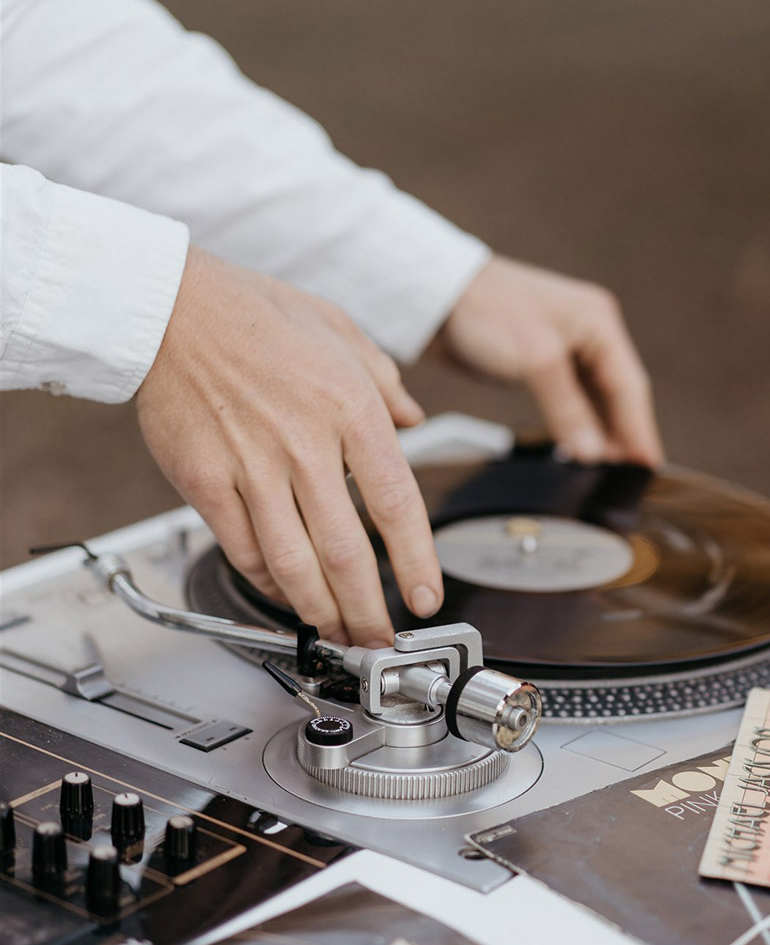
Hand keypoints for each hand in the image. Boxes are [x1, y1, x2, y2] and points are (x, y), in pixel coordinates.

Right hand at [136, 247, 442, 644]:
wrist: (169, 306)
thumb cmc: (253, 311)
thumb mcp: (339, 328)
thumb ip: (384, 380)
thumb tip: (413, 417)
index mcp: (349, 407)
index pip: (396, 502)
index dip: (415, 561)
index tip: (424, 596)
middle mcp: (305, 443)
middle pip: (346, 551)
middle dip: (368, 610)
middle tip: (380, 639)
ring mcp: (251, 466)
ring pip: (294, 564)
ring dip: (320, 611)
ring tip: (338, 633)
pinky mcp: (205, 480)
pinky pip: (243, 548)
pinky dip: (268, 582)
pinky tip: (284, 594)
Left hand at [433, 256, 663, 466]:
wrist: (436, 297)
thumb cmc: (487, 311)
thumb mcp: (536, 361)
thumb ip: (568, 409)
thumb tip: (593, 452)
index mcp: (598, 323)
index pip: (630, 386)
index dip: (640, 430)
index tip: (649, 467)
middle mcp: (589, 334)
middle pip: (618, 394)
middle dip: (624, 435)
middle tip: (631, 477)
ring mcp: (566, 347)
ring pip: (595, 398)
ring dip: (601, 432)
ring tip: (608, 471)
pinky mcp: (542, 362)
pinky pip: (572, 399)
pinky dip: (577, 424)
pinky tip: (580, 447)